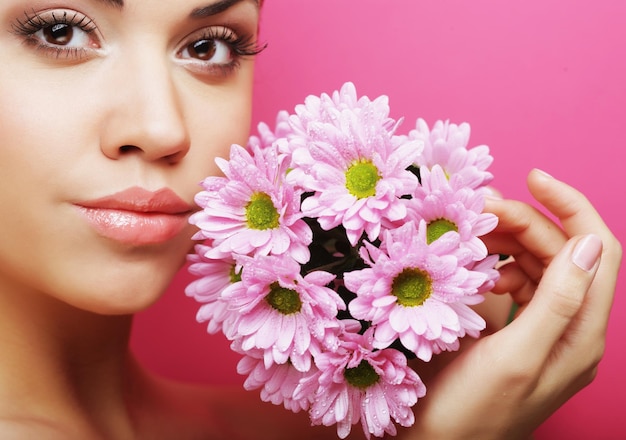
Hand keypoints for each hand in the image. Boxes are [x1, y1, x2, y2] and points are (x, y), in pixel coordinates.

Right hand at [400, 169, 621, 439]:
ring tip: (471, 238)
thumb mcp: (515, 357)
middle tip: (478, 210)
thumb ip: (558, 301)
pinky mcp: (519, 334)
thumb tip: (588, 242)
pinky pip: (520, 285)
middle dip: (526, 222)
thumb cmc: (471, 411)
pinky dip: (499, 266)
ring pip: (540, 266)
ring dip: (510, 243)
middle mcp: (571, 330)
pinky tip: (477, 271)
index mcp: (582, 334)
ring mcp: (545, 332)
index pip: (599, 250)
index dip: (571, 206)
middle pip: (564, 254)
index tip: (531, 177)